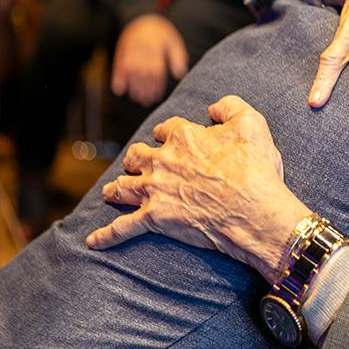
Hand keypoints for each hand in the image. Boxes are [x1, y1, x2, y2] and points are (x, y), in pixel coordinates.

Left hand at [86, 95, 310, 280]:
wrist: (252, 210)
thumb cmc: (255, 169)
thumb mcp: (252, 124)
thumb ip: (231, 107)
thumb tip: (213, 108)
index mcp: (184, 137)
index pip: (166, 128)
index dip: (166, 132)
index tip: (166, 136)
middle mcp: (163, 161)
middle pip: (137, 156)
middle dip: (135, 159)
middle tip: (136, 163)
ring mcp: (155, 191)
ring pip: (124, 187)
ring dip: (116, 189)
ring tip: (111, 192)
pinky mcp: (154, 219)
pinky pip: (122, 228)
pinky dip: (107, 235)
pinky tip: (93, 242)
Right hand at [112, 14, 188, 106]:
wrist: (142, 18)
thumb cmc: (162, 34)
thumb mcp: (174, 42)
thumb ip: (177, 57)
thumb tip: (180, 74)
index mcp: (156, 49)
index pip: (156, 71)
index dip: (156, 85)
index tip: (157, 96)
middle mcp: (142, 51)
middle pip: (142, 73)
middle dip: (144, 89)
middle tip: (147, 101)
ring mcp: (130, 51)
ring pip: (130, 72)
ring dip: (132, 87)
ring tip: (137, 99)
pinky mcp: (121, 53)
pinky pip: (118, 67)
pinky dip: (117, 78)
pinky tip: (119, 90)